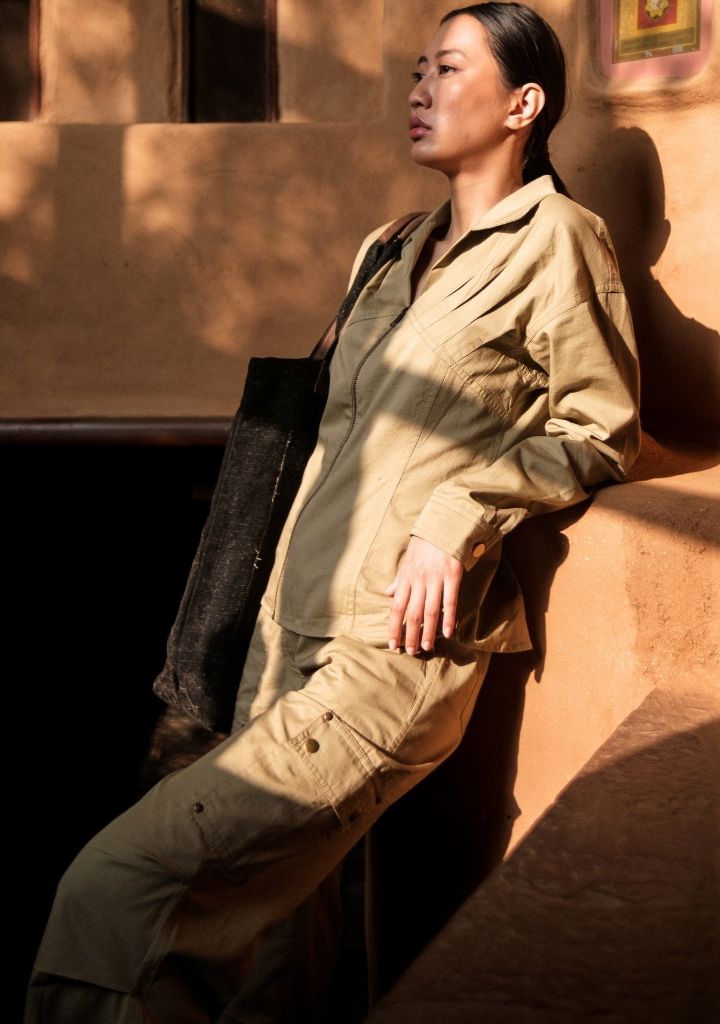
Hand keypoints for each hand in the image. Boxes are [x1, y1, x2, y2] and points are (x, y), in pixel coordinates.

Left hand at [385, 536, 462, 654]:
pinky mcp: (452, 576)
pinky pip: (450, 601)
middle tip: (410, 652)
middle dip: (410, 635)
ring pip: (429, 611)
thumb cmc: (424, 544)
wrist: (443, 525)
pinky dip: (448, 618)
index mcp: (406, 578)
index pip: (396, 607)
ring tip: (426, 647)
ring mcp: (436, 579)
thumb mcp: (407, 561)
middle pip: (412, 613)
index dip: (393, 627)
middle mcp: (418, 580)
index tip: (392, 643)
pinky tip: (448, 632)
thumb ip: (399, 579)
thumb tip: (388, 593)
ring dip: (427, 632)